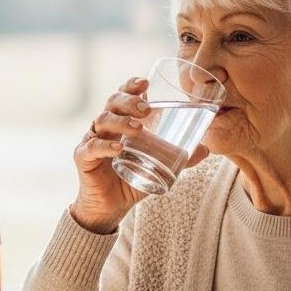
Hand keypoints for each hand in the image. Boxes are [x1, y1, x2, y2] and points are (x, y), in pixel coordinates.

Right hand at [70, 77, 209, 233]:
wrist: (111, 207)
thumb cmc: (132, 180)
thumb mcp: (160, 167)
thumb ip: (181, 158)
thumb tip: (206, 149)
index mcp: (121, 122)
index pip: (123, 96)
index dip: (131, 86)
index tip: (145, 83)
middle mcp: (105, 127)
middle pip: (112, 103)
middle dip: (129, 101)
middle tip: (146, 108)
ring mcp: (92, 140)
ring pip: (101, 120)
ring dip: (121, 121)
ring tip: (138, 128)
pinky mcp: (83, 158)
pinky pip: (91, 147)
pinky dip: (105, 146)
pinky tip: (119, 148)